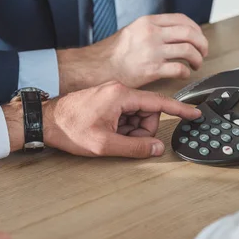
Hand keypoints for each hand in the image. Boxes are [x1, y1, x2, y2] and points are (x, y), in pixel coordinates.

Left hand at [4, 82, 201, 157]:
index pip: (160, 101)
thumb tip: (156, 148)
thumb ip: (135, 147)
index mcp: (121, 95)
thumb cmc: (69, 129)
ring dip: (131, 129)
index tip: (194, 113)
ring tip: (112, 136)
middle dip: (142, 129)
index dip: (179, 109)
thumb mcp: (105, 144)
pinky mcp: (106, 99)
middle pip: (148, 111)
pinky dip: (123, 126)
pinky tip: (109, 132)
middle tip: (126, 140)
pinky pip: (126, 113)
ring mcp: (112, 94)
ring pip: (137, 114)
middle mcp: (119, 90)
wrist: (44, 120)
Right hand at [57, 14, 208, 92]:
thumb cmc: (111, 53)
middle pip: (190, 33)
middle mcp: (152, 34)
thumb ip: (151, 30)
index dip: (195, 29)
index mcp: (148, 22)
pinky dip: (185, 72)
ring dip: (197, 58)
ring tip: (196, 64)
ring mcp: (153, 51)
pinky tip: (183, 74)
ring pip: (188, 50)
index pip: (182, 20)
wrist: (97, 68)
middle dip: (201, 43)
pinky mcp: (152, 69)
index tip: (198, 36)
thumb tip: (169, 34)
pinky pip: (178, 69)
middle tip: (203, 52)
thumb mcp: (132, 31)